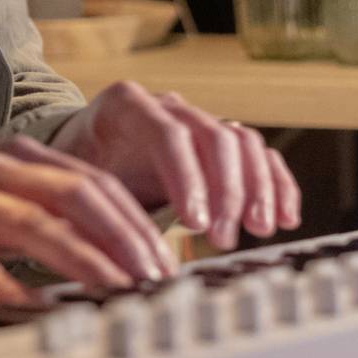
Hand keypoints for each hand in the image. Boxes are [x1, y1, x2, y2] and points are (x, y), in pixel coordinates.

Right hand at [0, 135, 174, 304]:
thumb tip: (136, 251)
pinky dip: (7, 284)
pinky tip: (37, 304)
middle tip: (148, 277)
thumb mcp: (22, 188)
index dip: (135, 221)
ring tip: (112, 288)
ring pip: (30, 224)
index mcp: (28, 155)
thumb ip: (69, 208)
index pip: (96, 182)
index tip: (164, 260)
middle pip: (73, 195)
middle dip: (119, 237)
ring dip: (79, 259)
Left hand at [50, 83, 301, 250]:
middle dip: (226, 190)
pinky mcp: (220, 144)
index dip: (187, 178)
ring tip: (258, 230)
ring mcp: (197, 120)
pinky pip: (258, 156)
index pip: (169, 134)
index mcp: (126, 105)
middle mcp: (168, 105)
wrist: (79, 153)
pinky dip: (276, 184)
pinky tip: (285, 218)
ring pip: (242, 143)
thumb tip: (106, 252)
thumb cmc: (74, 172)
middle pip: (214, 135)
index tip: (195, 224)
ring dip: (256, 189)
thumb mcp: (72, 182)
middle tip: (224, 237)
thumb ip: (90, 206)